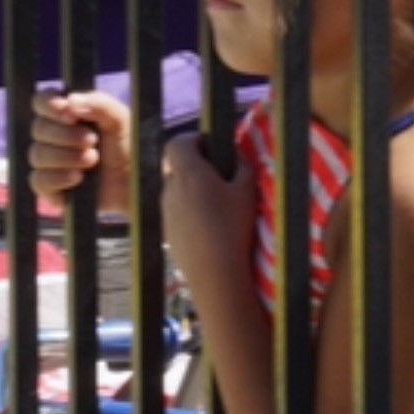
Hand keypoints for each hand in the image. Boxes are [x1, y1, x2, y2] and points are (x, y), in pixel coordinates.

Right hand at [27, 90, 137, 211]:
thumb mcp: (119, 120)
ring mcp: (49, 163)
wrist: (137, 182)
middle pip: (39, 128)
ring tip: (93, 159)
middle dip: (66, 135)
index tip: (69, 113)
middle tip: (92, 140)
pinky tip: (77, 178)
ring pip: (38, 154)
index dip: (49, 105)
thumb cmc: (127, 147)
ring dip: (66, 156)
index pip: (41, 101)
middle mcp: (52, 136)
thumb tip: (70, 101)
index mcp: (65, 114)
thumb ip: (99, 104)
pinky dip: (58, 178)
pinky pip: (39, 180)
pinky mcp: (50, 189)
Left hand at [157, 127, 239, 281]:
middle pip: (177, 167)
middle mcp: (170, 189)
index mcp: (188, 173)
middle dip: (195, 167)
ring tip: (218, 206)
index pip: (176, 143)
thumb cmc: (233, 227)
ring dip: (192, 191)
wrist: (214, 274)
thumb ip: (243, 166)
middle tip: (220, 177)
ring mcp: (166, 212)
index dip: (192, 140)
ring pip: (176, 191)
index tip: (211, 147)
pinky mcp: (167, 232)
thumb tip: (238, 156)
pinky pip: (177, 212)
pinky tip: (210, 228)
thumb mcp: (247, 192)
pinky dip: (189, 212)